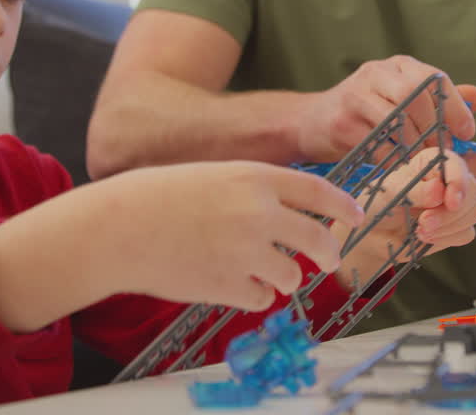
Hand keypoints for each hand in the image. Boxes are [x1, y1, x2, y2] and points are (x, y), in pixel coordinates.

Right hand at [97, 162, 364, 310]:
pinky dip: (251, 294)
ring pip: (291, 275)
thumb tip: (295, 213)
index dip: (343, 207)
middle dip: (328, 253)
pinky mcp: (230, 285)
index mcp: (256, 179)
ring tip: (254, 269)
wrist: (119, 228)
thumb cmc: (161, 198)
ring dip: (281, 276)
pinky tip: (229, 282)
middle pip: (318, 240)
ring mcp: (246, 252)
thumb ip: (257, 192)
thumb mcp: (216, 176)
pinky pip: (261, 298)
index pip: (319, 193)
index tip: (355, 217)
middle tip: (327, 260)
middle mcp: (259, 213)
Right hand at [295, 55, 475, 163]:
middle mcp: (376, 73)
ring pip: (395, 118)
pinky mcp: (340, 122)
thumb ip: (439, 100)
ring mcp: (355, 95)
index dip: (454, 107)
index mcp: (398, 65)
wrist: (310, 122)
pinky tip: (400, 169)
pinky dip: (392, 159)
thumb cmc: (366, 114)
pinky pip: (375, 144)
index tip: (466, 133)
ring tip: (424, 162)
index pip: (433, 78)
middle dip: (433, 127)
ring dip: (414, 145)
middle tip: (443, 152)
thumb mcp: (403, 100)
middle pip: (414, 94)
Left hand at [334, 149, 475, 287]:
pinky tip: (426, 238)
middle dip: (451, 211)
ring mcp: (455, 204)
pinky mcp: (457, 227)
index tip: (451, 202)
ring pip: (475, 211)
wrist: (373, 235)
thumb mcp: (390, 195)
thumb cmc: (379, 205)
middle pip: (473, 190)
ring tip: (419, 231)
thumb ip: (414, 192)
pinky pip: (467, 233)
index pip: (456, 164)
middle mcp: (448, 180)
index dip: (458, 181)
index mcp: (432, 162)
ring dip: (448, 226)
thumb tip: (439, 190)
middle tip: (423, 222)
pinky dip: (448, 238)